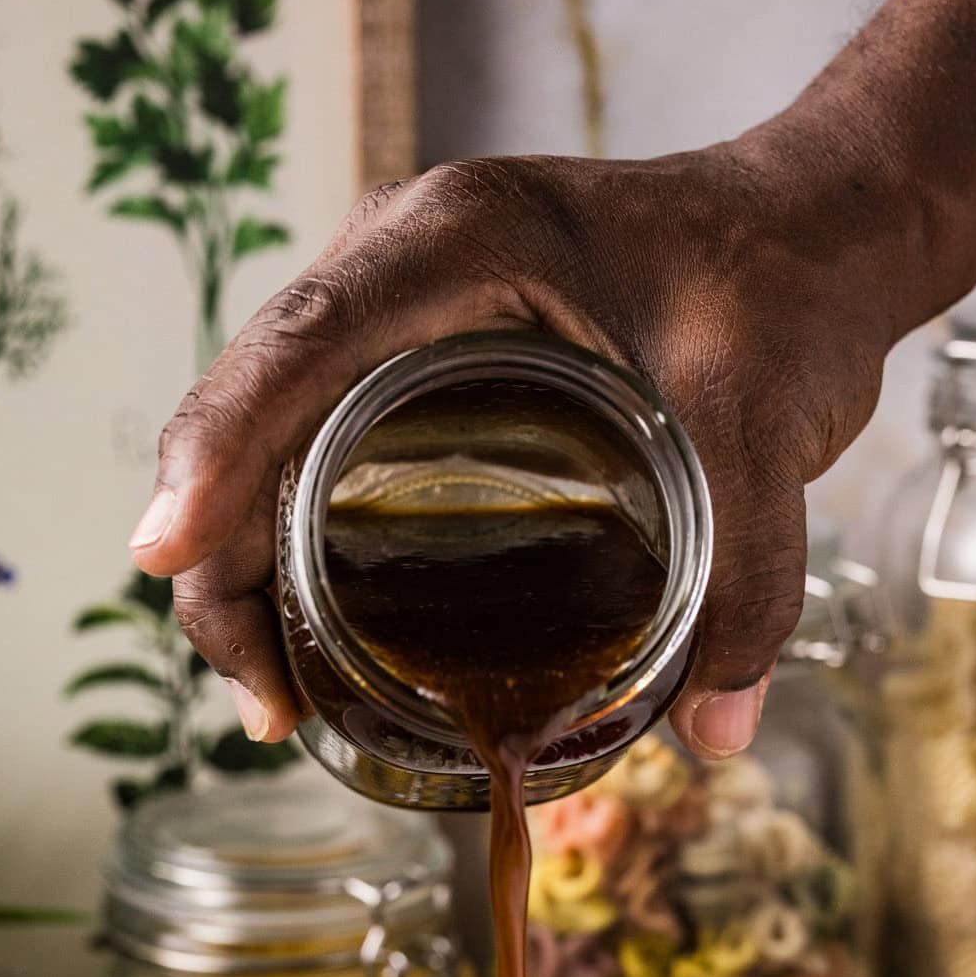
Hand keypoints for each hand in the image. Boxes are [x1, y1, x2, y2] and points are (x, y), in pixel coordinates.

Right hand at [131, 139, 904, 753]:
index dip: (216, 450)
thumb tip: (715, 734)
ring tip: (278, 703)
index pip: (300, 345)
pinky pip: (313, 462)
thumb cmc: (778, 291)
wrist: (808, 242)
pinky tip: (314, 652)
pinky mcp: (416, 380)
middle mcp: (397, 276)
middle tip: (264, 703)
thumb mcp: (770, 425)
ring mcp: (396, 326)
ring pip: (267, 448)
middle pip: (251, 413)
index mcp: (456, 244)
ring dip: (243, 572)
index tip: (167, 554)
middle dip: (219, 559)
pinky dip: (291, 556)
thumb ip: (750, 577)